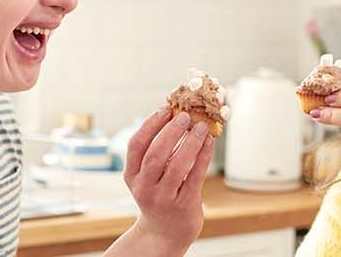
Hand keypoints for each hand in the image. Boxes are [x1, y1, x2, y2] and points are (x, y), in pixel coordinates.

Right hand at [107, 108, 213, 255]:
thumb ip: (157, 152)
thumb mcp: (148, 176)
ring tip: (200, 127)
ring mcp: (163, 197)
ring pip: (176, 165)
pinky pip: (195, 175)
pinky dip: (203, 155)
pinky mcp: (184, 204)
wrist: (165, 232)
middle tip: (185, 115)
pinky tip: (208, 142)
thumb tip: (176, 117)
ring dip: (189, 142)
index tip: (165, 109)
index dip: (150, 125)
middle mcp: (144, 187)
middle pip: (154, 154)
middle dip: (170, 131)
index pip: (136, 145)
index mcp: (132, 176)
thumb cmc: (159, 196)